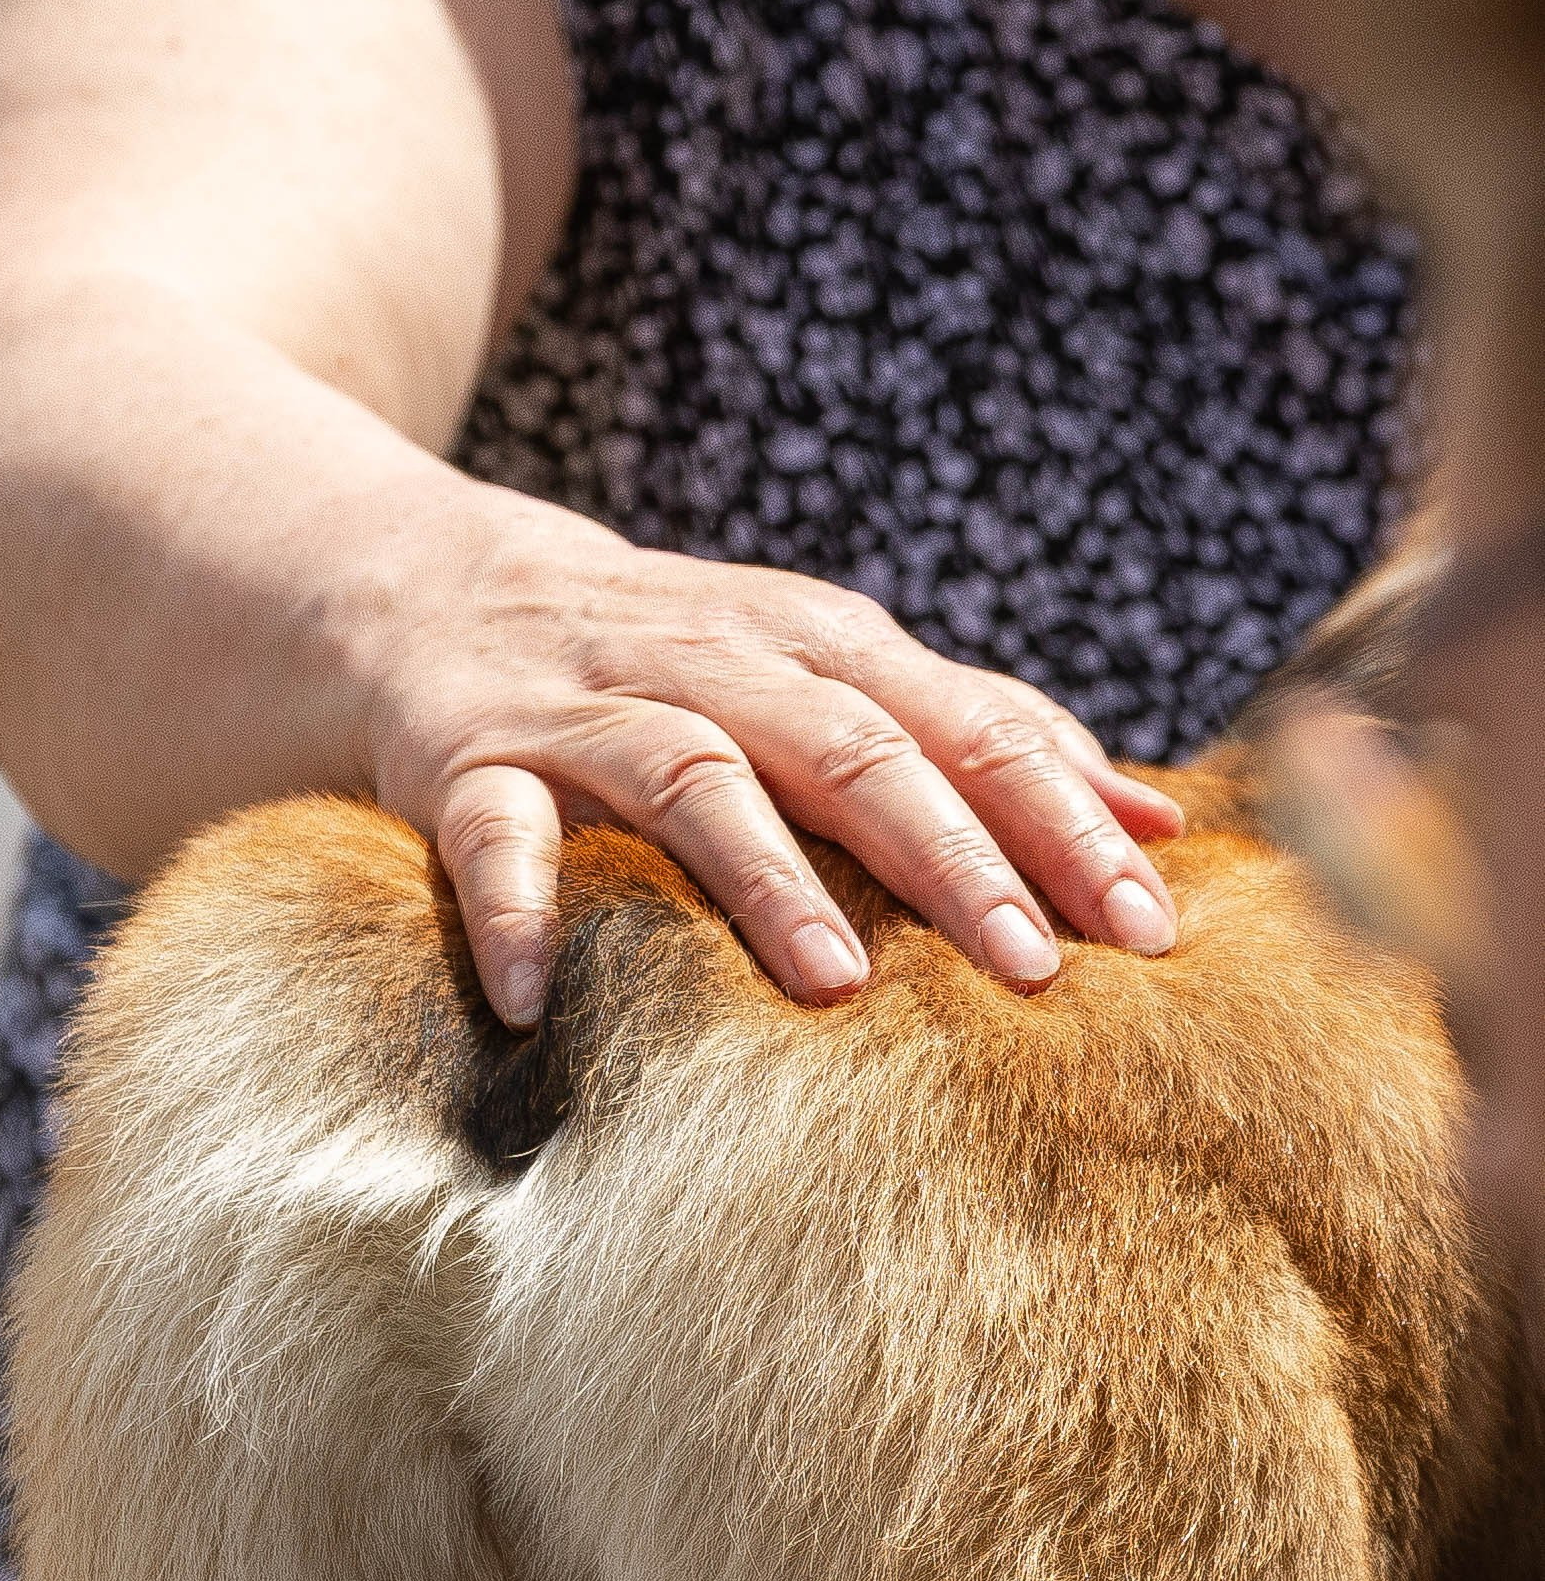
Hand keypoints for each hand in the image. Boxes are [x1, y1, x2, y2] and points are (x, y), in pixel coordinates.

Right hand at [353, 476, 1184, 1023]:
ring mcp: (588, 708)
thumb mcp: (829, 673)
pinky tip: (535, 998)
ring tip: (838, 982)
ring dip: (769, 881)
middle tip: (1031, 970)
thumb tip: (1160, 818)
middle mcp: (718, 663)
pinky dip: (516, 908)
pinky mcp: (466, 757)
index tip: (1147, 924)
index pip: (970, 728)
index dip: (1064, 821)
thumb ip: (982, 738)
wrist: (420, 583)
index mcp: (823, 647)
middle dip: (954, 857)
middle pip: (856, 750)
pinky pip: (493, 834)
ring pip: (696, 778)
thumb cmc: (664, 660)